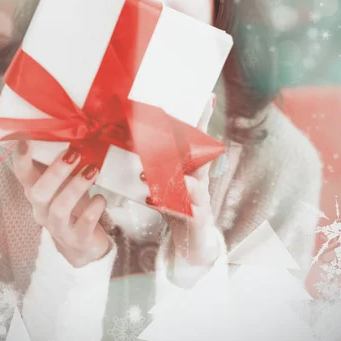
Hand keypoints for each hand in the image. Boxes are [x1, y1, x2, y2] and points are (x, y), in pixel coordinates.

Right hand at [12, 143, 110, 267]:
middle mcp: (42, 211)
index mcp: (36, 193)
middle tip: (74, 153)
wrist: (82, 244)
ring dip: (76, 187)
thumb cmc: (73, 205)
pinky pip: (84, 224)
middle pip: (38, 193)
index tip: (25, 140)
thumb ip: (63, 163)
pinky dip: (94, 208)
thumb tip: (73, 130)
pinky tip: (100, 198)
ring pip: (59, 209)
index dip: (21, 159)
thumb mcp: (64, 183)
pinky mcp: (78, 240)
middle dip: (55, 172)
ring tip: (92, 170)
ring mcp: (59, 228)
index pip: (22, 175)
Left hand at [146, 93, 223, 267]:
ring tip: (145, 174)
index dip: (203, 119)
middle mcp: (201, 179)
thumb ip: (156, 162)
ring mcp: (201, 199)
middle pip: (200, 156)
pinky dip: (165, 204)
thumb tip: (133, 139)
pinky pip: (182, 209)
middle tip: (174, 127)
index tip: (208, 98)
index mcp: (194, 168)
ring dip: (169, 176)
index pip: (198, 140)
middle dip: (193, 140)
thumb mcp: (167, 180)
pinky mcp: (196, 217)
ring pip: (191, 183)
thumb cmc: (178, 205)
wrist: (192, 242)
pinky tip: (151, 199)